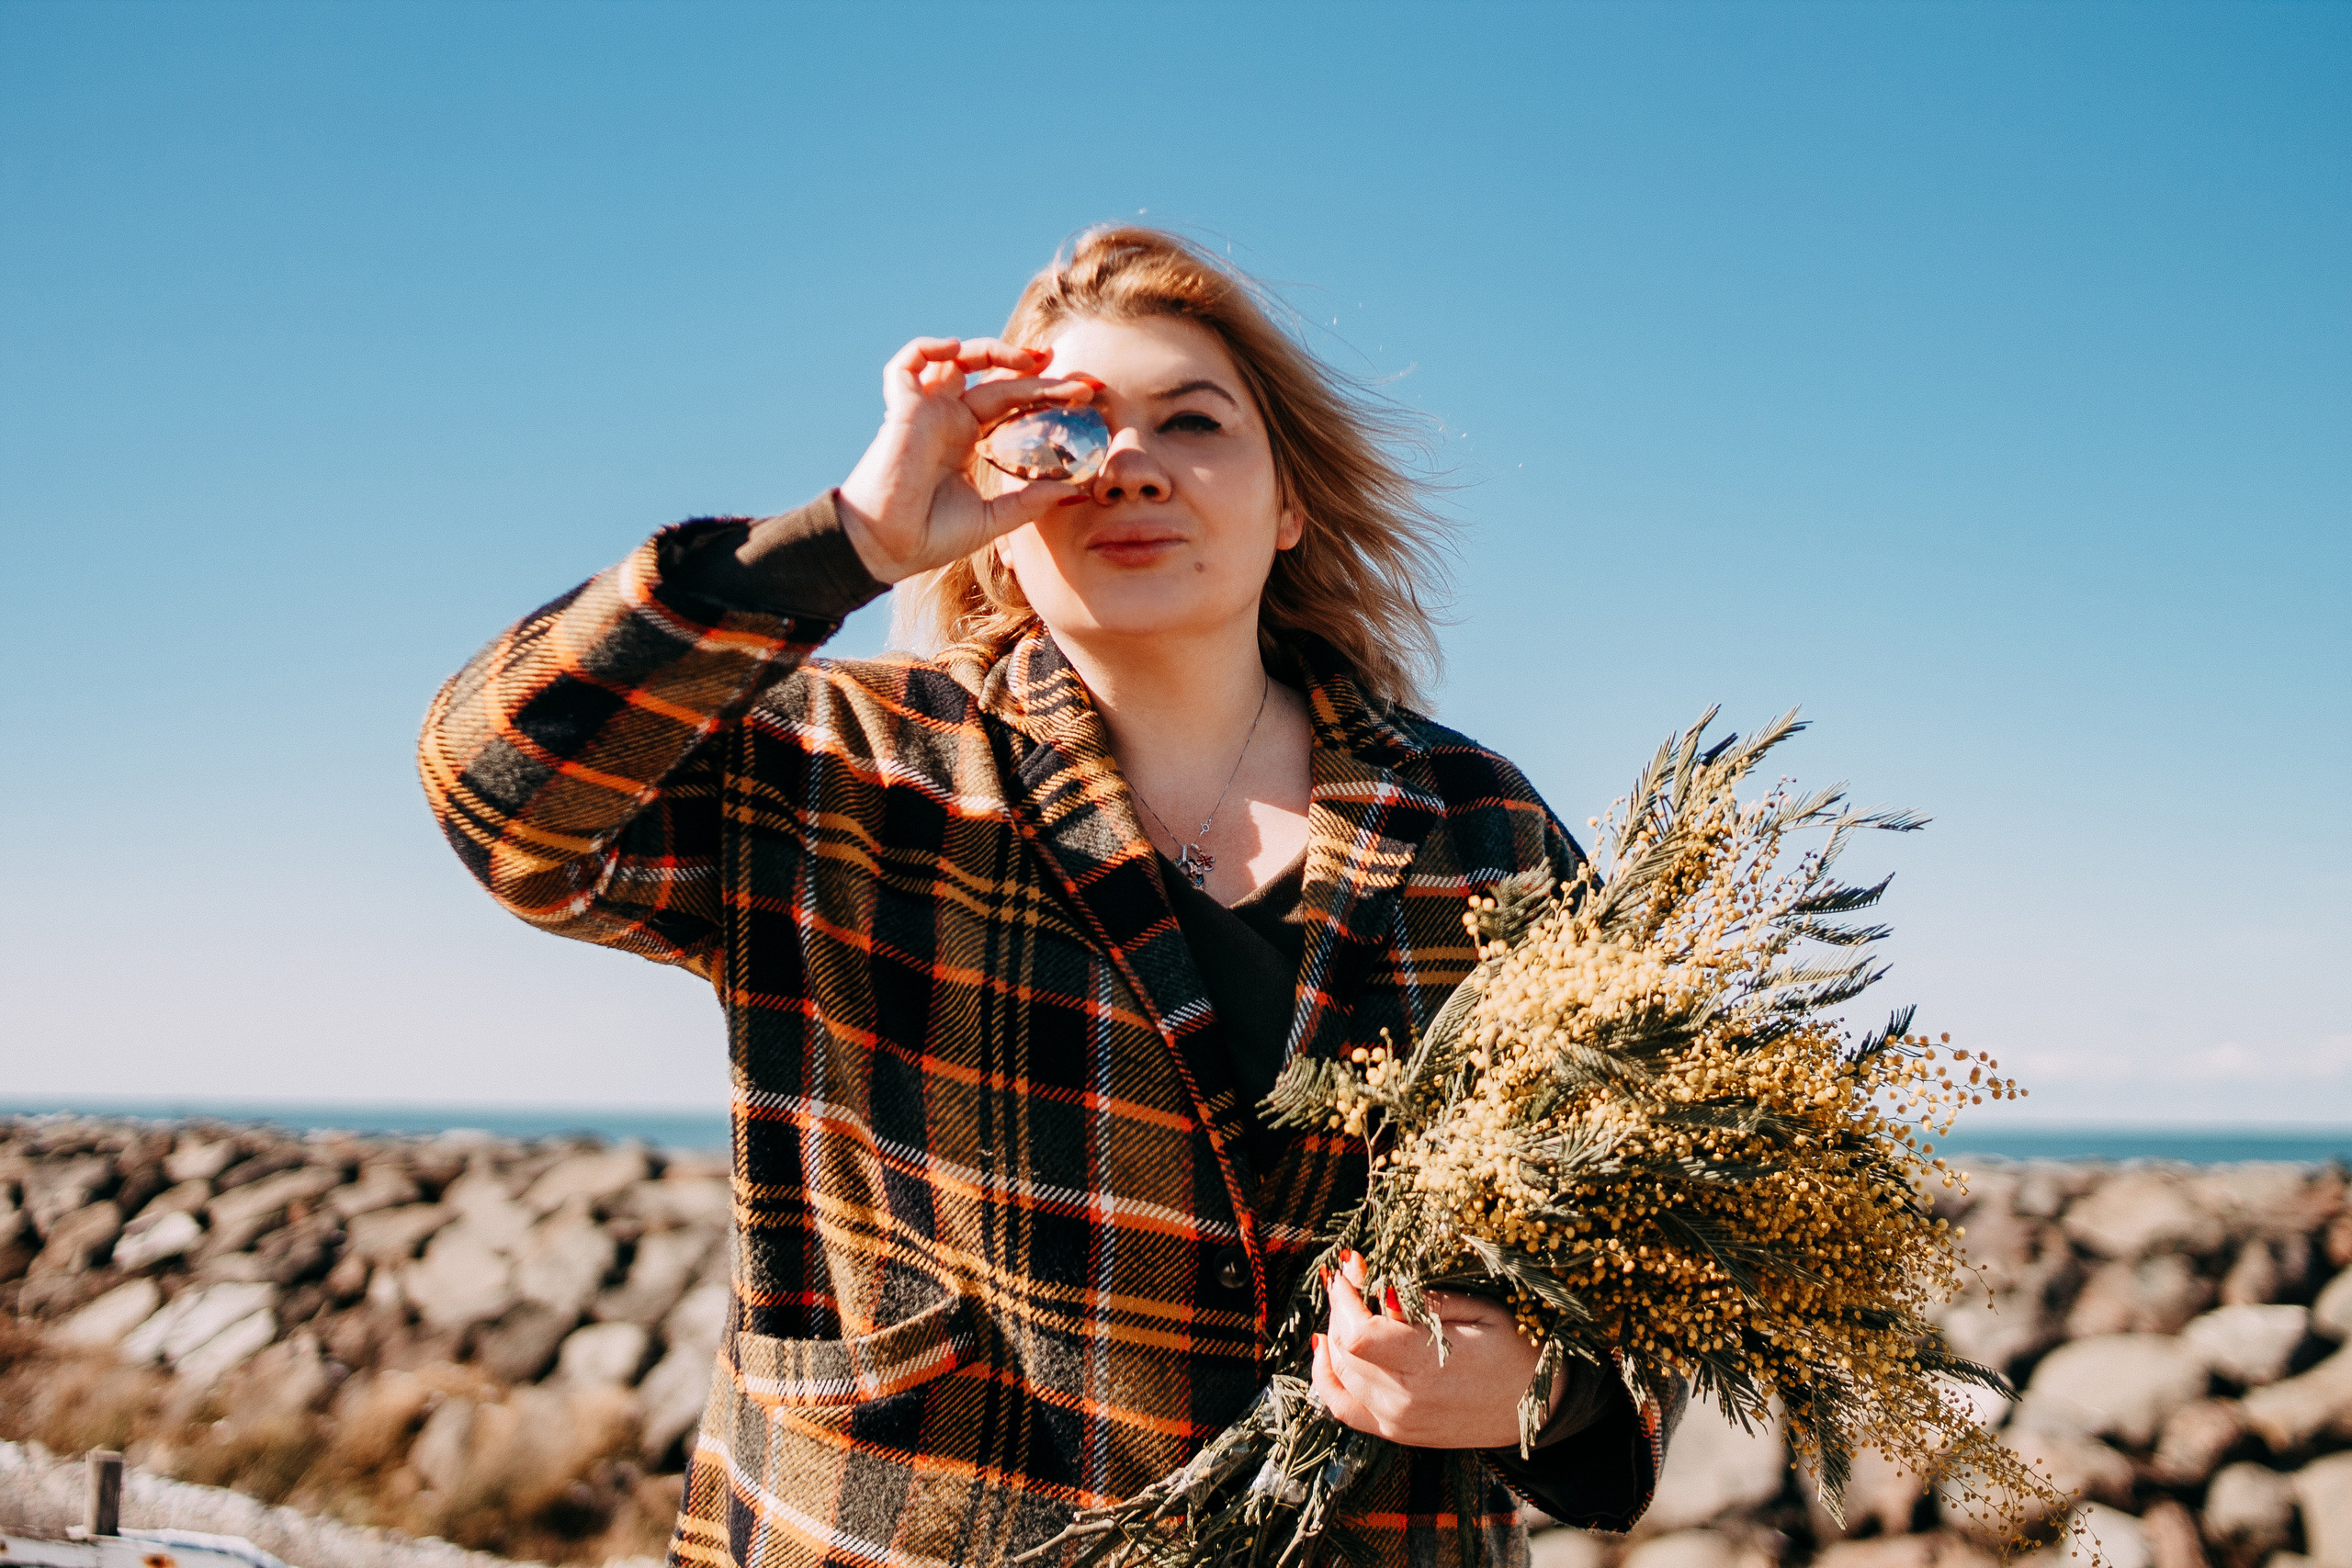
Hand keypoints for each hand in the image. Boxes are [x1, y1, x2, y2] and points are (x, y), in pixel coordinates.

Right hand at [835, 337, 1095, 584]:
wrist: (884, 549)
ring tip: (1033, 360)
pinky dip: (930, 348)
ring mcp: (926, 412)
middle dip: (1040, 376)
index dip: (1048, 396)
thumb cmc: (929, 537)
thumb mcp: (993, 519)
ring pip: (959, 360)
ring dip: (994, 351)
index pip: (1015, 407)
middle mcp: (949, 421)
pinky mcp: (901, 408)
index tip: (1087, 395)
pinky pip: (909, 362)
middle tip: (1082, 383)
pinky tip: (958, 349)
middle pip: (1000, 383)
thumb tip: (1077, 491)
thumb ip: (1031, 501)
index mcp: (969, 443)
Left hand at [1311, 1251, 1556, 1449]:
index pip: (1357, 1334)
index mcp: (1427, 1369)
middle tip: (1354, 1278)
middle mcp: (1405, 1401)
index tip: (1350, 1269)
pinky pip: (1342, 1407)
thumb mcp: (1481, 1312)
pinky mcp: (1396, 1433)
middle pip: (1343, 1350)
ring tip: (1348, 1306)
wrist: (1538, 1409)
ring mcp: (1397, 1422)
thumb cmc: (1516, 1351)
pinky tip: (1326, 1350)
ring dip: (1335, 1335)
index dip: (1344, 1298)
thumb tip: (1380, 1288)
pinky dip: (1327, 1377)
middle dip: (1340, 1308)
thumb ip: (1426, 1301)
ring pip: (1339, 1374)